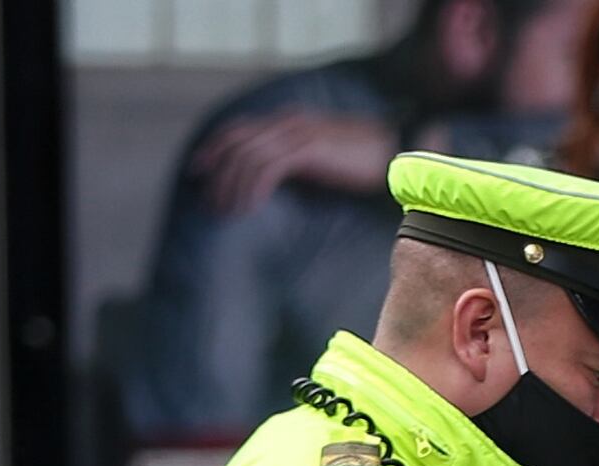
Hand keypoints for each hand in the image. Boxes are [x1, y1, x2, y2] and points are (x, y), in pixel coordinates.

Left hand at [190, 111, 397, 213]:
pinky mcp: (306, 149)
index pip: (241, 129)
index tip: (200, 170)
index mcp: (291, 121)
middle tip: (206, 196)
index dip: (216, 148)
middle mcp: (288, 122)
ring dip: (231, 185)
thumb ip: (303, 163)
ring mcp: (297, 133)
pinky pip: (267, 168)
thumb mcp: (326, 159)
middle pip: (236, 139)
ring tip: (226, 211)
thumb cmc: (370, 164)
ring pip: (247, 156)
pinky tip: (249, 208)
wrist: (398, 155)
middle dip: (215, 168)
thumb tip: (283, 182)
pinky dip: (252, 188)